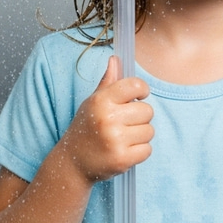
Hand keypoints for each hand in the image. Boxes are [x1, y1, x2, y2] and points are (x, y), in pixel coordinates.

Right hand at [61, 56, 153, 183]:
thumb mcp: (92, 102)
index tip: (139, 96)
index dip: (142, 90)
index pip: (135, 85)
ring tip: (123, 138)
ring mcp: (115, 140)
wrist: (73, 163)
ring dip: (140, 135)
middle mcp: (108, 118)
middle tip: (125, 123)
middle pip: (147, 110)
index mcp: (101, 100)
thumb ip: (107, 82)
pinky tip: (125, 150)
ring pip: (149, 131)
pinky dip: (140, 151)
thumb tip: (115, 59)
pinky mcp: (122, 159)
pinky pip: (147, 149)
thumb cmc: (86, 128)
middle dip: (140, 117)